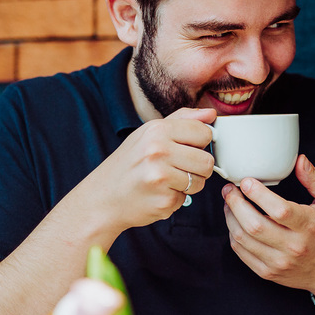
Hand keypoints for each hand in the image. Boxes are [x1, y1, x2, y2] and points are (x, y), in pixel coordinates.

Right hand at [76, 107, 215, 229]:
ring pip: (200, 182)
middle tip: (177, 168)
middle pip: (207, 161)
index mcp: (157, 130)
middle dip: (197, 168)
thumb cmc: (128, 163)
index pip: (205, 133)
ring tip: (166, 181)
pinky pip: (186, 199)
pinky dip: (174, 198)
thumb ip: (182, 119)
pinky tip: (157, 193)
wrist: (102, 197)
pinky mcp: (163, 201)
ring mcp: (160, 177)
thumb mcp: (149, 133)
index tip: (185, 148)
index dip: (198, 143)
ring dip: (188, 184)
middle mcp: (158, 151)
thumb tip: (211, 113)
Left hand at [222, 155, 314, 300]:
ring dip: (230, 218)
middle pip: (254, 225)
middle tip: (230, 190)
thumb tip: (299, 160)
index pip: (279, 210)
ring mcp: (279, 262)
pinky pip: (242, 253)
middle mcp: (293, 246)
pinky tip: (235, 222)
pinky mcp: (268, 272)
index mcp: (309, 226)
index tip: (246, 181)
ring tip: (230, 203)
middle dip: (236, 204)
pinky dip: (233, 235)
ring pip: (243, 239)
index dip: (258, 194)